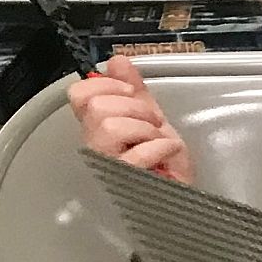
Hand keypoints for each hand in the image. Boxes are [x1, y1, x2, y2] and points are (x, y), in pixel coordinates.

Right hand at [69, 55, 192, 181]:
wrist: (182, 200)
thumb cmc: (165, 167)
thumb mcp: (153, 121)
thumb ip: (135, 92)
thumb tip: (118, 61)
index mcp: (98, 128)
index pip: (78, 94)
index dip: (105, 85)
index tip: (130, 92)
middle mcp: (95, 147)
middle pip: (96, 107)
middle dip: (134, 107)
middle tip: (152, 123)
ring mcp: (107, 167)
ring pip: (110, 126)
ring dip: (147, 129)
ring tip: (160, 141)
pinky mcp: (125, 184)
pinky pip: (138, 153)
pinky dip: (163, 147)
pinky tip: (170, 153)